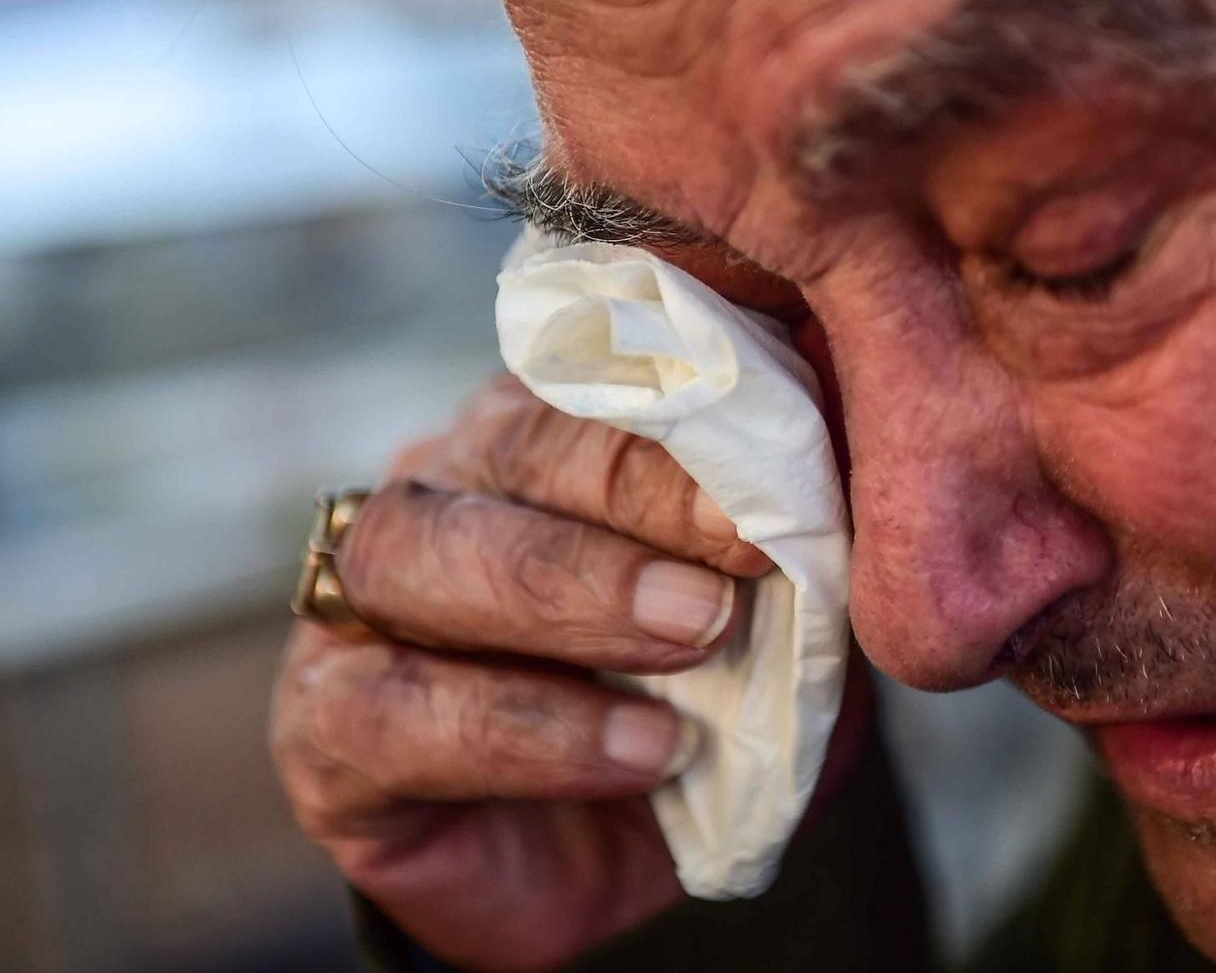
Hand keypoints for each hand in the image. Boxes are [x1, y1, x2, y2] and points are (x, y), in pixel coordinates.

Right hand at [270, 375, 853, 971]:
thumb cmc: (719, 687)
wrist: (645, 850)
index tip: (795, 463)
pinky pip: (389, 706)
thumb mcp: (788, 600)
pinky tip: (640, 750)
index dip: (692, 411)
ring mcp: (367, 597)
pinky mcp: (329, 723)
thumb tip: (877, 422)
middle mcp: (449, 483)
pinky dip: (525, 728)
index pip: (601, 374)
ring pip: (419, 551)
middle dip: (631, 492)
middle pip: (509, 445)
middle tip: (743, 553)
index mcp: (555, 424)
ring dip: (566, 590)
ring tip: (693, 641)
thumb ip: (809, 515)